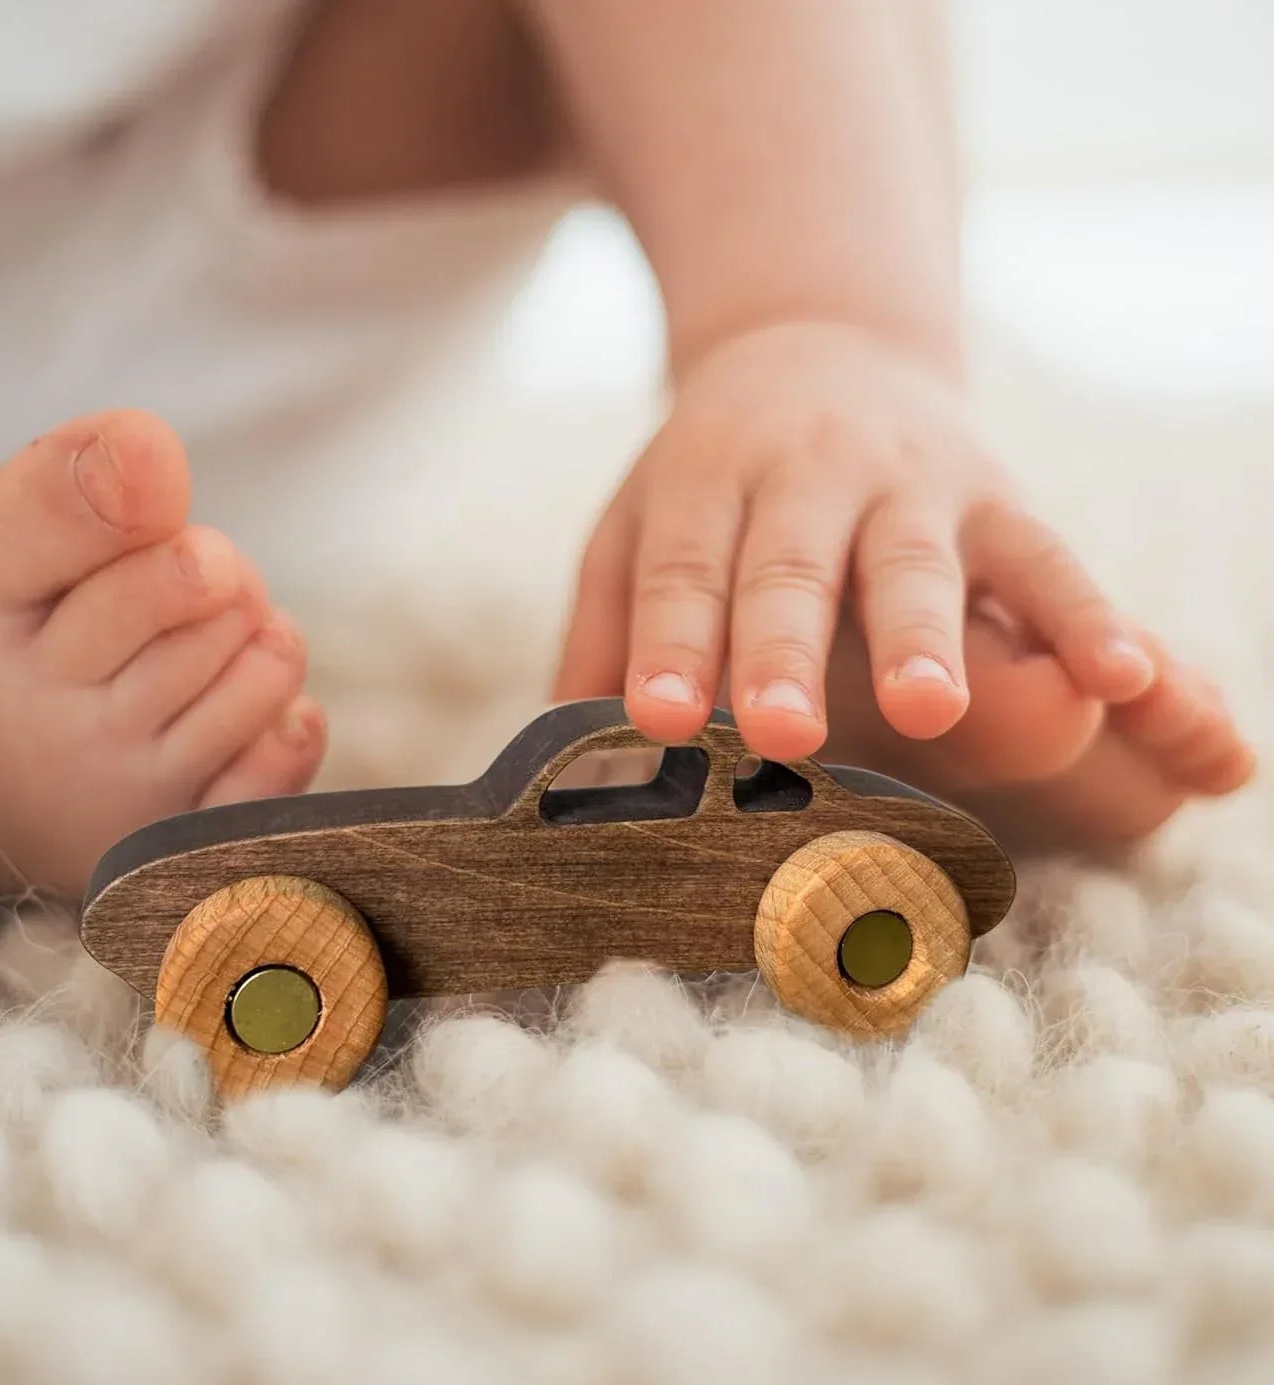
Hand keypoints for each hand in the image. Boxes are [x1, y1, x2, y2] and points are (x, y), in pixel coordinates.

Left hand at [555, 320, 1154, 758]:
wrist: (822, 348)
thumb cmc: (715, 475)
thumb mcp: (639, 521)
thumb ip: (604, 624)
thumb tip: (564, 735)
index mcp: (703, 480)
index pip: (681, 570)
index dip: (671, 645)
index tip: (657, 719)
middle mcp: (804, 476)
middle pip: (790, 569)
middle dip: (785, 649)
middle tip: (782, 729)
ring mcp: (908, 483)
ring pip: (913, 563)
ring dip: (923, 635)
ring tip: (930, 708)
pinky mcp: (996, 496)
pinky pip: (1047, 559)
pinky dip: (1087, 617)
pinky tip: (1120, 680)